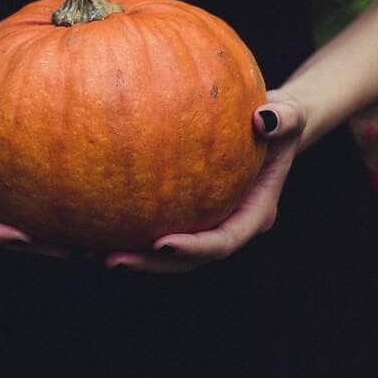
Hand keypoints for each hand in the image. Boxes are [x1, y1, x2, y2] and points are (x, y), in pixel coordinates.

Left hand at [103, 92, 306, 272]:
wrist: (267, 126)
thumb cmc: (278, 118)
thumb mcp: (289, 113)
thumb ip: (283, 119)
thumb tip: (263, 119)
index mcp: (253, 214)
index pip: (223, 242)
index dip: (194, 249)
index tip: (162, 244)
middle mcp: (226, 227)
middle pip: (187, 261)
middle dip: (150, 264)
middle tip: (111, 260)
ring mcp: (204, 223)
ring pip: (165, 253)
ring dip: (131, 256)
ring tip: (88, 252)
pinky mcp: (183, 213)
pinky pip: (152, 225)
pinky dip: (124, 228)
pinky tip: (88, 223)